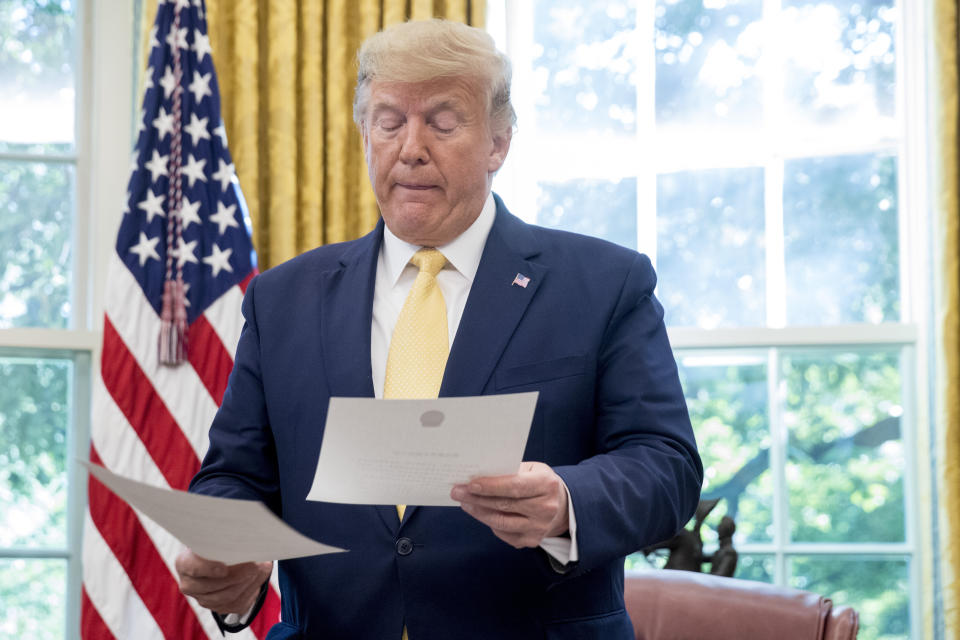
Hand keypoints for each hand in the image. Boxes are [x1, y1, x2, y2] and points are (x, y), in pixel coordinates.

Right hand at [175, 548, 271, 614]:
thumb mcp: (217, 538)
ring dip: (248, 582)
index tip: (224, 567)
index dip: (209, 569)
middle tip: (254, 564)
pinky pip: (238, 604)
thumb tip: (247, 543)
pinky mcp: (218, 607)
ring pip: (228, 597)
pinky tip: (258, 578)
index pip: (193, 568)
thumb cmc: (217, 544)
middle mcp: (190, 584)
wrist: (217, 558)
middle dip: (238, 575)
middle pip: (214, 586)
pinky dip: (252, 591)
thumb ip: (226, 540)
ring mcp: (202, 599)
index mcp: (184, 563)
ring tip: (260, 568)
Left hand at [451, 461, 568, 548]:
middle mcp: (545, 508)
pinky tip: (479, 512)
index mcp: (546, 484)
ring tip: (464, 502)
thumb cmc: (539, 482)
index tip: (470, 484)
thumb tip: (479, 475)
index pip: (515, 486)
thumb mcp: (531, 469)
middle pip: (505, 505)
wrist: (561, 506)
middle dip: (477, 498)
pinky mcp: (531, 541)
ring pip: (501, 522)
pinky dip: (489, 523)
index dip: (491, 486)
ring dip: (479, 512)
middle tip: (458, 492)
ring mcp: (539, 527)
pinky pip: (504, 533)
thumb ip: (510, 471)